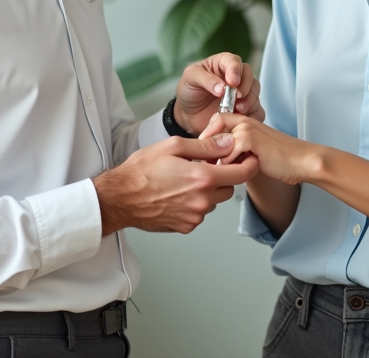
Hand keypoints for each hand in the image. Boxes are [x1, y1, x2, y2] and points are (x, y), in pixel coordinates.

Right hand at [93, 134, 259, 234]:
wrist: (119, 198)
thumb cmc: (141, 172)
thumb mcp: (173, 146)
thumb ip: (205, 146)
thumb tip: (227, 143)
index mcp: (202, 178)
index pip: (241, 173)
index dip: (249, 164)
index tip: (249, 158)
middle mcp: (202, 200)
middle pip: (229, 188)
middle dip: (222, 176)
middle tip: (204, 166)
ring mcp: (195, 216)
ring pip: (214, 201)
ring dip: (207, 191)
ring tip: (184, 180)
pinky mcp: (186, 226)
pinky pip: (200, 212)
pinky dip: (195, 203)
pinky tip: (177, 194)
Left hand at [173, 53, 263, 135]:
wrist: (188, 114)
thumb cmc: (190, 90)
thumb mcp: (191, 78)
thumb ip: (206, 79)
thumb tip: (222, 88)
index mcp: (222, 64)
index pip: (234, 61)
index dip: (235, 70)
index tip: (232, 82)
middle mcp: (236, 76)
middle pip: (249, 76)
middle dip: (245, 86)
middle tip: (236, 97)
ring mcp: (242, 93)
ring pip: (255, 92)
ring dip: (250, 100)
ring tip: (238, 109)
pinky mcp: (245, 109)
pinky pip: (257, 110)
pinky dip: (253, 114)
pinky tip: (243, 118)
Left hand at [198, 114, 317, 185]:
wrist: (302, 160)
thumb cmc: (282, 158)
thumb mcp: (255, 151)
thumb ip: (238, 150)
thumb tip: (217, 160)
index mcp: (246, 121)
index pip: (217, 120)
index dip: (209, 135)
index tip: (207, 153)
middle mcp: (244, 122)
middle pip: (213, 129)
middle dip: (209, 149)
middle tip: (211, 164)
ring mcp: (247, 129)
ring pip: (217, 144)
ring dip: (218, 160)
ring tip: (226, 170)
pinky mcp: (250, 140)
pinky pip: (227, 154)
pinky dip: (228, 166)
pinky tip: (238, 172)